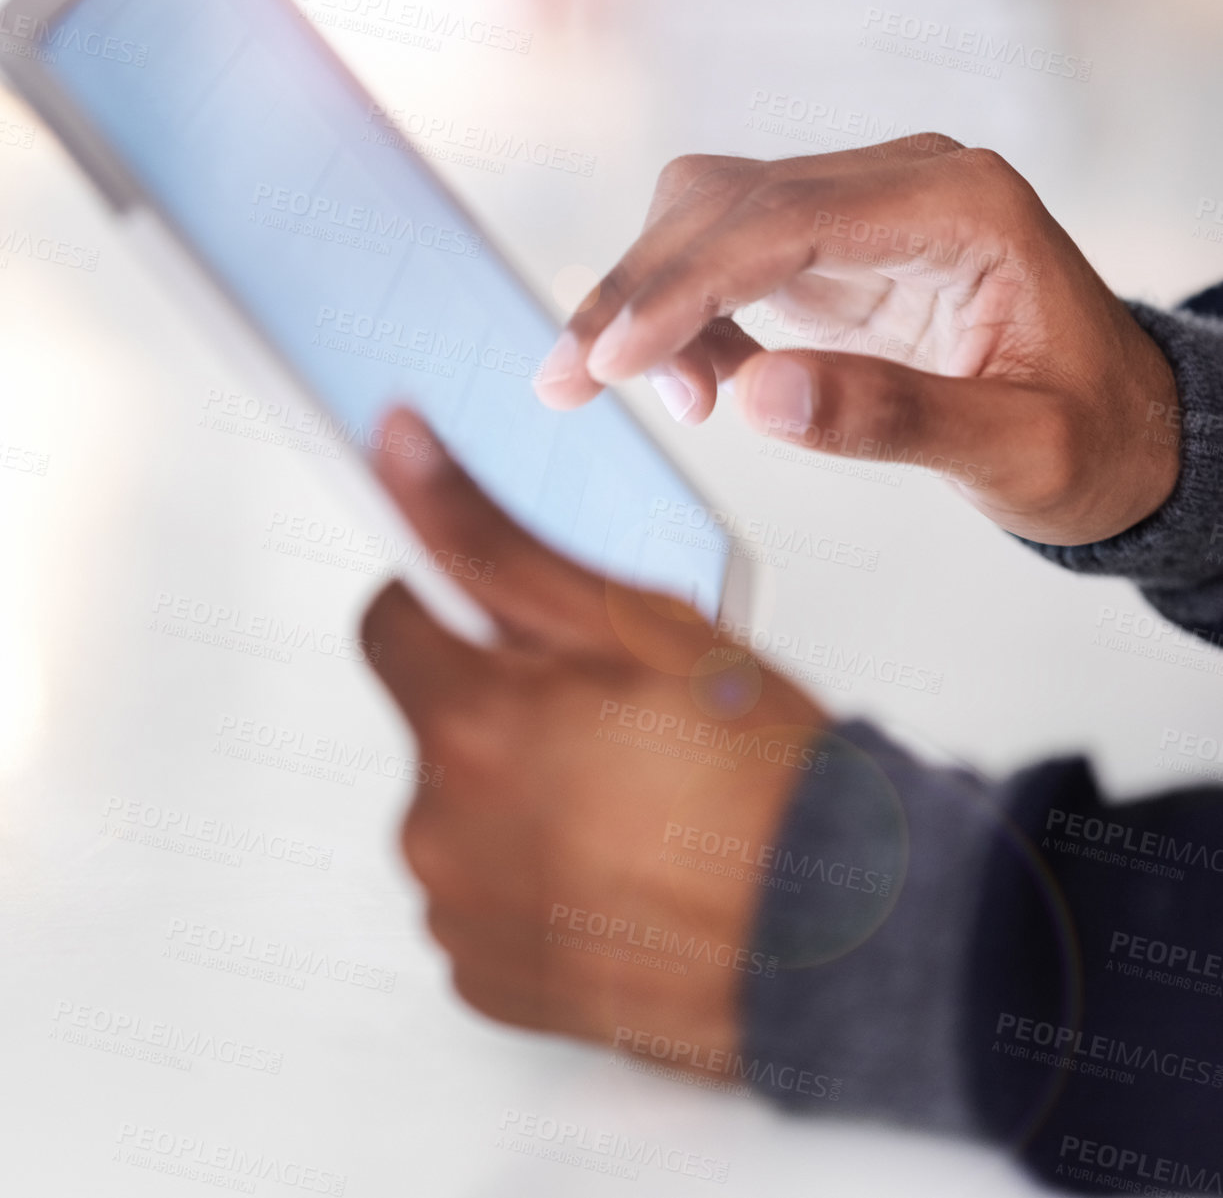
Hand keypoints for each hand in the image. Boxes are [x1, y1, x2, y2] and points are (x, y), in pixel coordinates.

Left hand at [361, 409, 828, 1061]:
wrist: (826, 932)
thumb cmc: (752, 776)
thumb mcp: (632, 620)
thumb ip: (495, 537)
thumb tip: (404, 454)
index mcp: (468, 724)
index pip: (390, 621)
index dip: (454, 607)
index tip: (505, 623)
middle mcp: (439, 828)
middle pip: (435, 720)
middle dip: (501, 705)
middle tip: (608, 716)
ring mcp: (461, 911)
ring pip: (461, 809)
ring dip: (518, 793)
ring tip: (625, 798)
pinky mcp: (489, 978)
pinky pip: (481, 895)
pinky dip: (529, 875)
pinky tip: (612, 863)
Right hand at [533, 136, 1179, 546]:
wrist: (1127, 430)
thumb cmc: (1092, 441)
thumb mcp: (1019, 452)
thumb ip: (894, 419)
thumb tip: (756, 397)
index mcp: (960, 207)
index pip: (783, 218)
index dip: (683, 284)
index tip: (606, 356)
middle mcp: (904, 184)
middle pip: (726, 199)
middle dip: (638, 288)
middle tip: (569, 382)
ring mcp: (864, 208)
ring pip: (711, 215)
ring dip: (655, 299)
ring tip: (672, 403)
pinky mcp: (837, 245)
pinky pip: (729, 258)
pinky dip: (689, 317)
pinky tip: (703, 383)